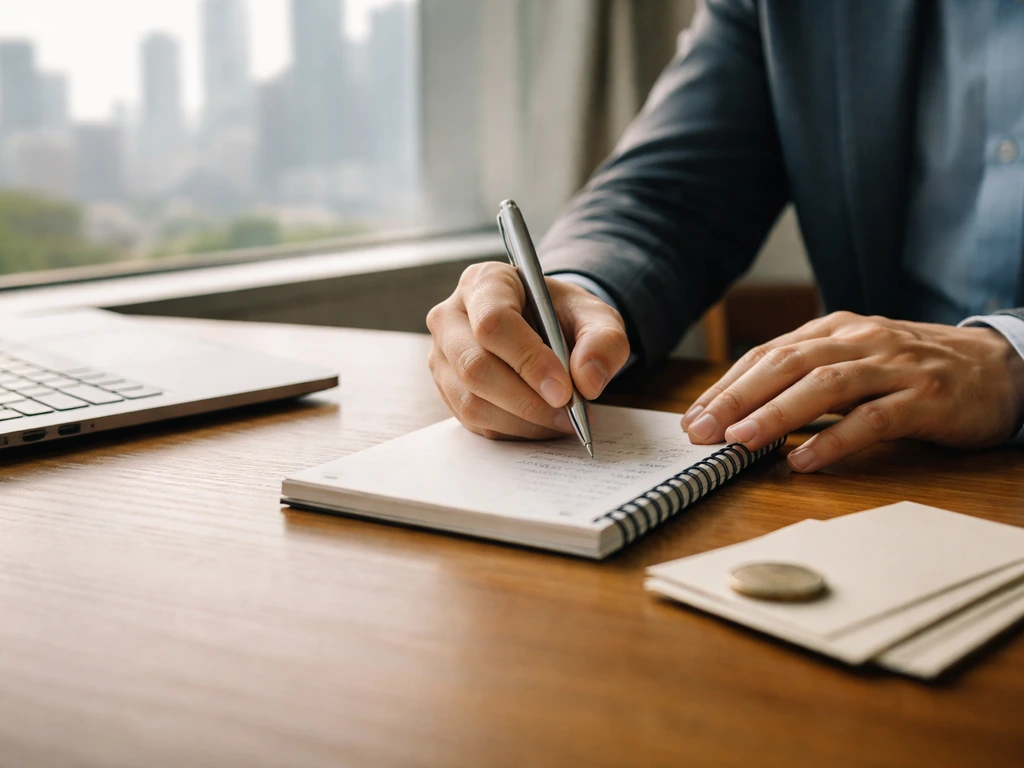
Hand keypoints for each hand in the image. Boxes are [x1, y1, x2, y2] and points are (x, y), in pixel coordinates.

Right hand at [427, 262, 629, 438]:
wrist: (544, 328)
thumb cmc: (562, 316)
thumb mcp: (595, 316)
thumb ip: (604, 340)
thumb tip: (588, 381)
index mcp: (484, 283)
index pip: (493, 323)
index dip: (528, 360)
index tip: (564, 389)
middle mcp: (451, 317)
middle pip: (474, 367)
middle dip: (527, 399)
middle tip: (569, 412)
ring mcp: (443, 356)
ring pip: (472, 402)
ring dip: (523, 421)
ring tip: (563, 420)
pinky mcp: (447, 390)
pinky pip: (475, 422)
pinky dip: (514, 431)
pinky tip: (543, 422)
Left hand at [681, 311, 1023, 471]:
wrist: (1002, 368)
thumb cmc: (915, 370)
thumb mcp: (857, 361)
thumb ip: (808, 377)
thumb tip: (744, 411)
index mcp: (836, 330)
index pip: (768, 354)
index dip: (727, 385)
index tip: (694, 417)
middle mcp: (861, 340)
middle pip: (786, 365)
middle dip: (736, 398)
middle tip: (701, 431)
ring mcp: (895, 366)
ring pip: (824, 387)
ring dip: (775, 414)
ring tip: (739, 442)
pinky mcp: (926, 397)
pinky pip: (872, 419)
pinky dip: (833, 440)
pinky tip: (802, 460)